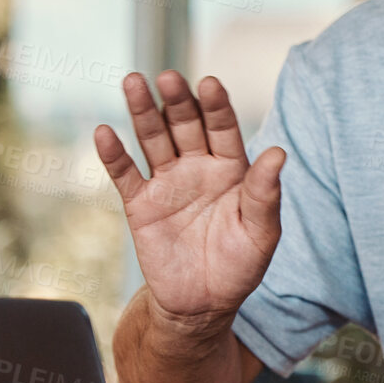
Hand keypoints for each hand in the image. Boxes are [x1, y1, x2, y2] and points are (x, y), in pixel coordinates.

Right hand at [94, 71, 284, 334]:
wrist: (202, 305)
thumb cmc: (239, 266)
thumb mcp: (261, 233)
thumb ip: (266, 194)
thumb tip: (278, 153)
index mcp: (231, 169)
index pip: (224, 128)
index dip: (216, 106)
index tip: (210, 83)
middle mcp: (198, 167)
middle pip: (185, 125)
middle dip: (177, 101)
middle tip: (169, 77)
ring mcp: (167, 183)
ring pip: (153, 139)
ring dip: (143, 111)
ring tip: (133, 81)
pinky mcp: (140, 204)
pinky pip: (125, 174)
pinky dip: (114, 154)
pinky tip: (105, 132)